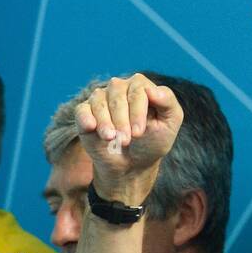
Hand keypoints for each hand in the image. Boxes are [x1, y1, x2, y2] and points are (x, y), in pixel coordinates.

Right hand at [75, 73, 182, 202]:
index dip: (137, 110)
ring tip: (112, 139)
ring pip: (99, 101)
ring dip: (106, 122)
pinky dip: (86, 118)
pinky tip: (92, 128)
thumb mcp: (169, 124)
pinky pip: (82, 110)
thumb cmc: (152, 141)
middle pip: (117, 92)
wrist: (133, 164)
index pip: (138, 88)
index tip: (139, 133)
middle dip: (122, 119)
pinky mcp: (85, 113)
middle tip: (126, 140)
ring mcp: (100, 99)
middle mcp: (119, 88)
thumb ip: (168, 103)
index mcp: (140, 87)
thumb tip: (154, 90)